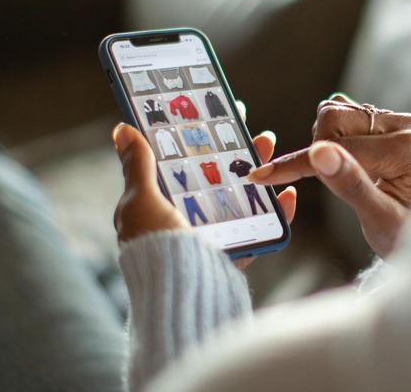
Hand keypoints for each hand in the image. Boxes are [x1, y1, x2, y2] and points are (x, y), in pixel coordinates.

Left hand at [113, 108, 295, 268]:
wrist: (179, 295)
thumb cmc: (154, 246)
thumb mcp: (140, 201)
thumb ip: (138, 167)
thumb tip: (122, 129)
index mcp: (160, 205)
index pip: (181, 162)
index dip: (198, 137)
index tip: (216, 115)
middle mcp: (186, 220)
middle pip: (217, 176)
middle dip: (235, 151)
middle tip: (251, 128)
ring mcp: (212, 236)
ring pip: (241, 197)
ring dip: (259, 171)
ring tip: (269, 145)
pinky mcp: (235, 254)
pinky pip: (261, 230)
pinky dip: (277, 213)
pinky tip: (288, 194)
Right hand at [248, 93, 410, 257]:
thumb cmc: (402, 233)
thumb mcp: (378, 219)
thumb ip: (350, 186)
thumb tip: (319, 153)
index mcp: (406, 149)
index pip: (338, 148)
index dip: (298, 164)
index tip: (262, 176)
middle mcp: (403, 126)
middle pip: (333, 117)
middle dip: (317, 151)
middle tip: (330, 182)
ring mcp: (393, 121)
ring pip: (332, 113)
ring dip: (322, 144)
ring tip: (341, 176)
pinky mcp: (382, 121)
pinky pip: (338, 116)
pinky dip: (327, 140)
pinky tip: (341, 164)